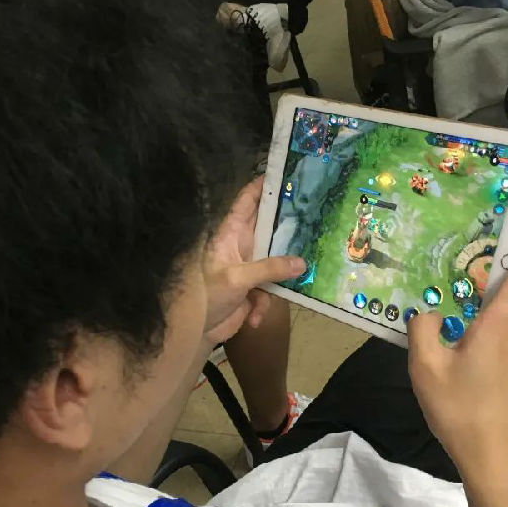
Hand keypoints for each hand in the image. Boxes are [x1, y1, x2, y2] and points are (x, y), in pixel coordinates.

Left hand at [203, 177, 304, 344]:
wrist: (195, 331)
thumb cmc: (207, 295)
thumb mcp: (237, 279)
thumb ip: (269, 269)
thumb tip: (301, 263)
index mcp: (230, 233)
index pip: (246, 201)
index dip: (263, 186)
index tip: (285, 175)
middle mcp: (241, 245)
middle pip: (268, 229)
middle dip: (288, 229)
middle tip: (313, 221)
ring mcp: (248, 266)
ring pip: (276, 261)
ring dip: (280, 279)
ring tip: (287, 286)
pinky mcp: (253, 288)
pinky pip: (270, 289)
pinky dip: (263, 306)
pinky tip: (254, 318)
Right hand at [407, 215, 507, 484]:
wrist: (493, 458)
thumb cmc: (459, 411)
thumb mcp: (425, 368)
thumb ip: (422, 331)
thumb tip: (426, 312)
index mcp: (500, 326)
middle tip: (500, 241)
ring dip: (507, 295)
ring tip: (474, 294)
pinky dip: (501, 323)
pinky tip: (473, 340)